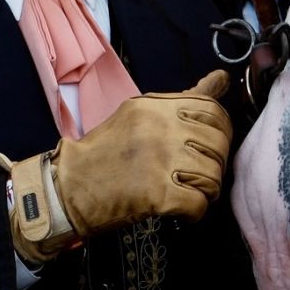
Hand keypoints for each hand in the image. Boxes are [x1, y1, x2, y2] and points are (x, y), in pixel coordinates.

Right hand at [0, 70, 232, 264]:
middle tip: (197, 175)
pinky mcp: (157, 194)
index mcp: (154, 107)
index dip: (222, 133)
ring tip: (187, 191)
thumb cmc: (105, 154)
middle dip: (215, 165)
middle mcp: (159, 129)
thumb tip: (223, 78)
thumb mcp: (141, 115)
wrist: (66, 190)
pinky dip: (194, 212)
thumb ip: (185, 99)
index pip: (213, 112)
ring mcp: (158, 161)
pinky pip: (199, 204)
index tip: (211, 146)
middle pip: (218, 146)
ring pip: (213, 176)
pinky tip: (181, 209)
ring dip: (206, 190)